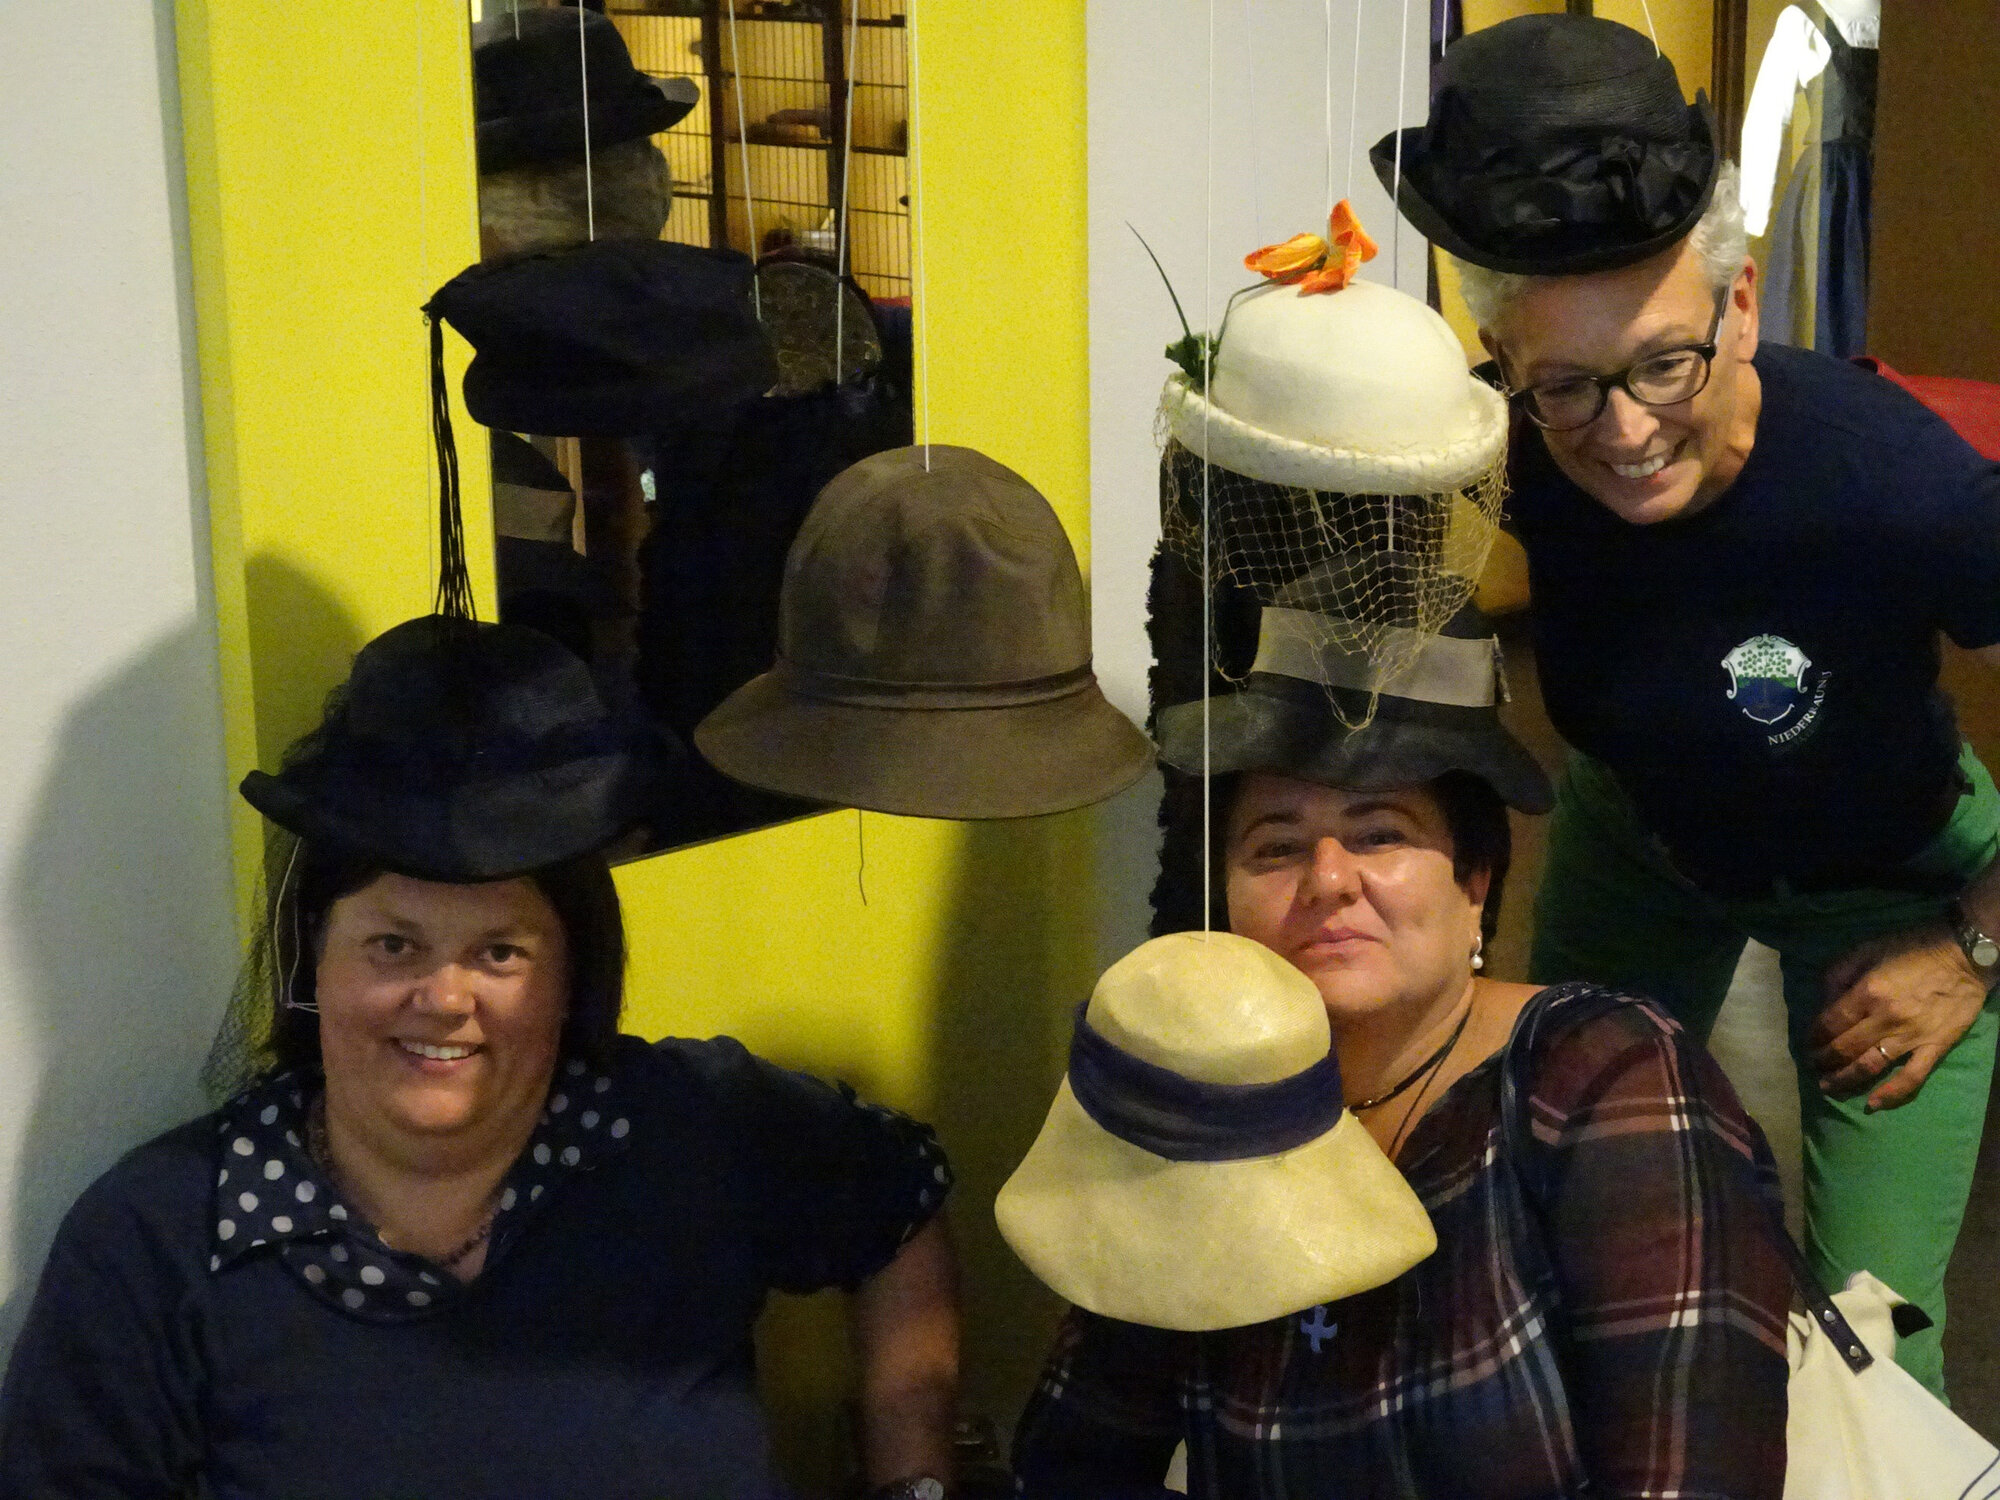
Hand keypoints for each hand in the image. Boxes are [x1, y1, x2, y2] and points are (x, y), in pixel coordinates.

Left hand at [1811, 921, 1990, 1109]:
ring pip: (1869, 1066)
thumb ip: (1839, 973)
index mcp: (1867, 992)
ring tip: (1828, 1086)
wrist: (1964, 955)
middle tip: (1814, 1066)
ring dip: (1844, 1080)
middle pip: (1844, 1049)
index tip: (1808, 1043)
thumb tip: (1822, 1001)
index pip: (1830, 1024)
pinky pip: (1912, 1077)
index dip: (1813, 1037)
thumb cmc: (1913, 948)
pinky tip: (1872, 1104)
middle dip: (1823, 1061)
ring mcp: (1911, 1036)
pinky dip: (1891, 1094)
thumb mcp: (1867, 948)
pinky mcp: (1935, 1047)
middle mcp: (1885, 1019)